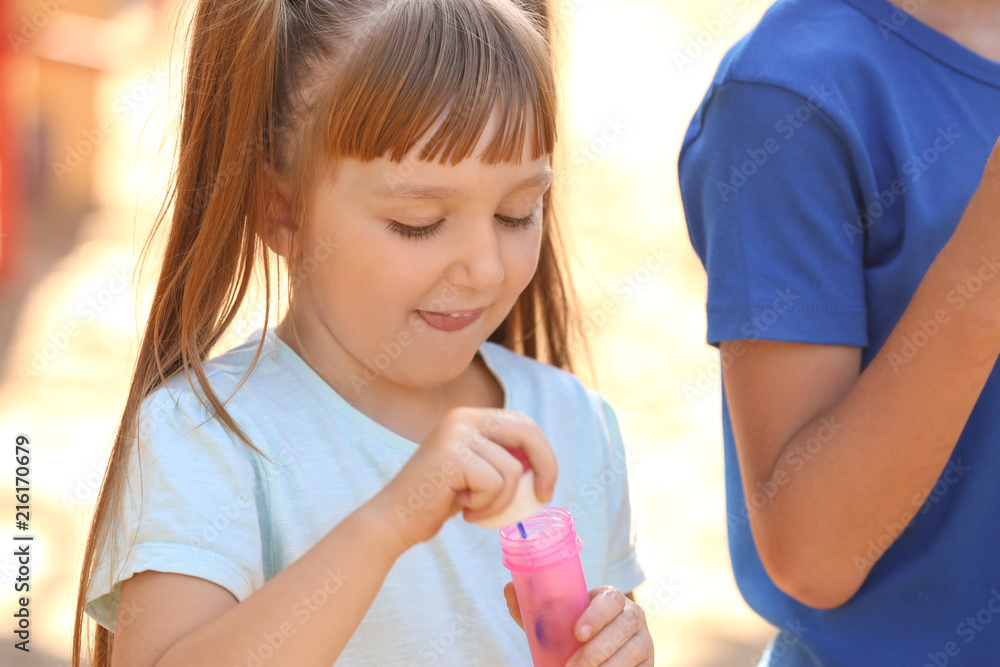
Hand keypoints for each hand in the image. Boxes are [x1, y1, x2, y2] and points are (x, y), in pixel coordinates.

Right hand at [374, 408, 557, 555]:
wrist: (395, 519)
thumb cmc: (439, 500)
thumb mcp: (476, 471)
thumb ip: (503, 458)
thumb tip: (545, 463)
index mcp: (469, 416)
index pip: (523, 423)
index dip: (543, 453)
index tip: (546, 485)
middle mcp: (462, 417)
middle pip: (526, 433)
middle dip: (545, 467)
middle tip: (543, 497)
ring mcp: (455, 435)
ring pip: (512, 470)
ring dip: (500, 501)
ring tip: (473, 508)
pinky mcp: (452, 457)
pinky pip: (496, 485)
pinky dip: (486, 507)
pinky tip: (462, 509)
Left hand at [504, 583, 653, 666]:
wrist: (600, 650)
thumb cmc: (574, 631)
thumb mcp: (557, 619)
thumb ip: (533, 607)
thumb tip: (508, 588)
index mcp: (612, 598)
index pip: (611, 599)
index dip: (596, 615)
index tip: (577, 633)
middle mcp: (633, 615)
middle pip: (622, 629)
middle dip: (596, 651)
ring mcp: (644, 640)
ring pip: (632, 652)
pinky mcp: (649, 662)